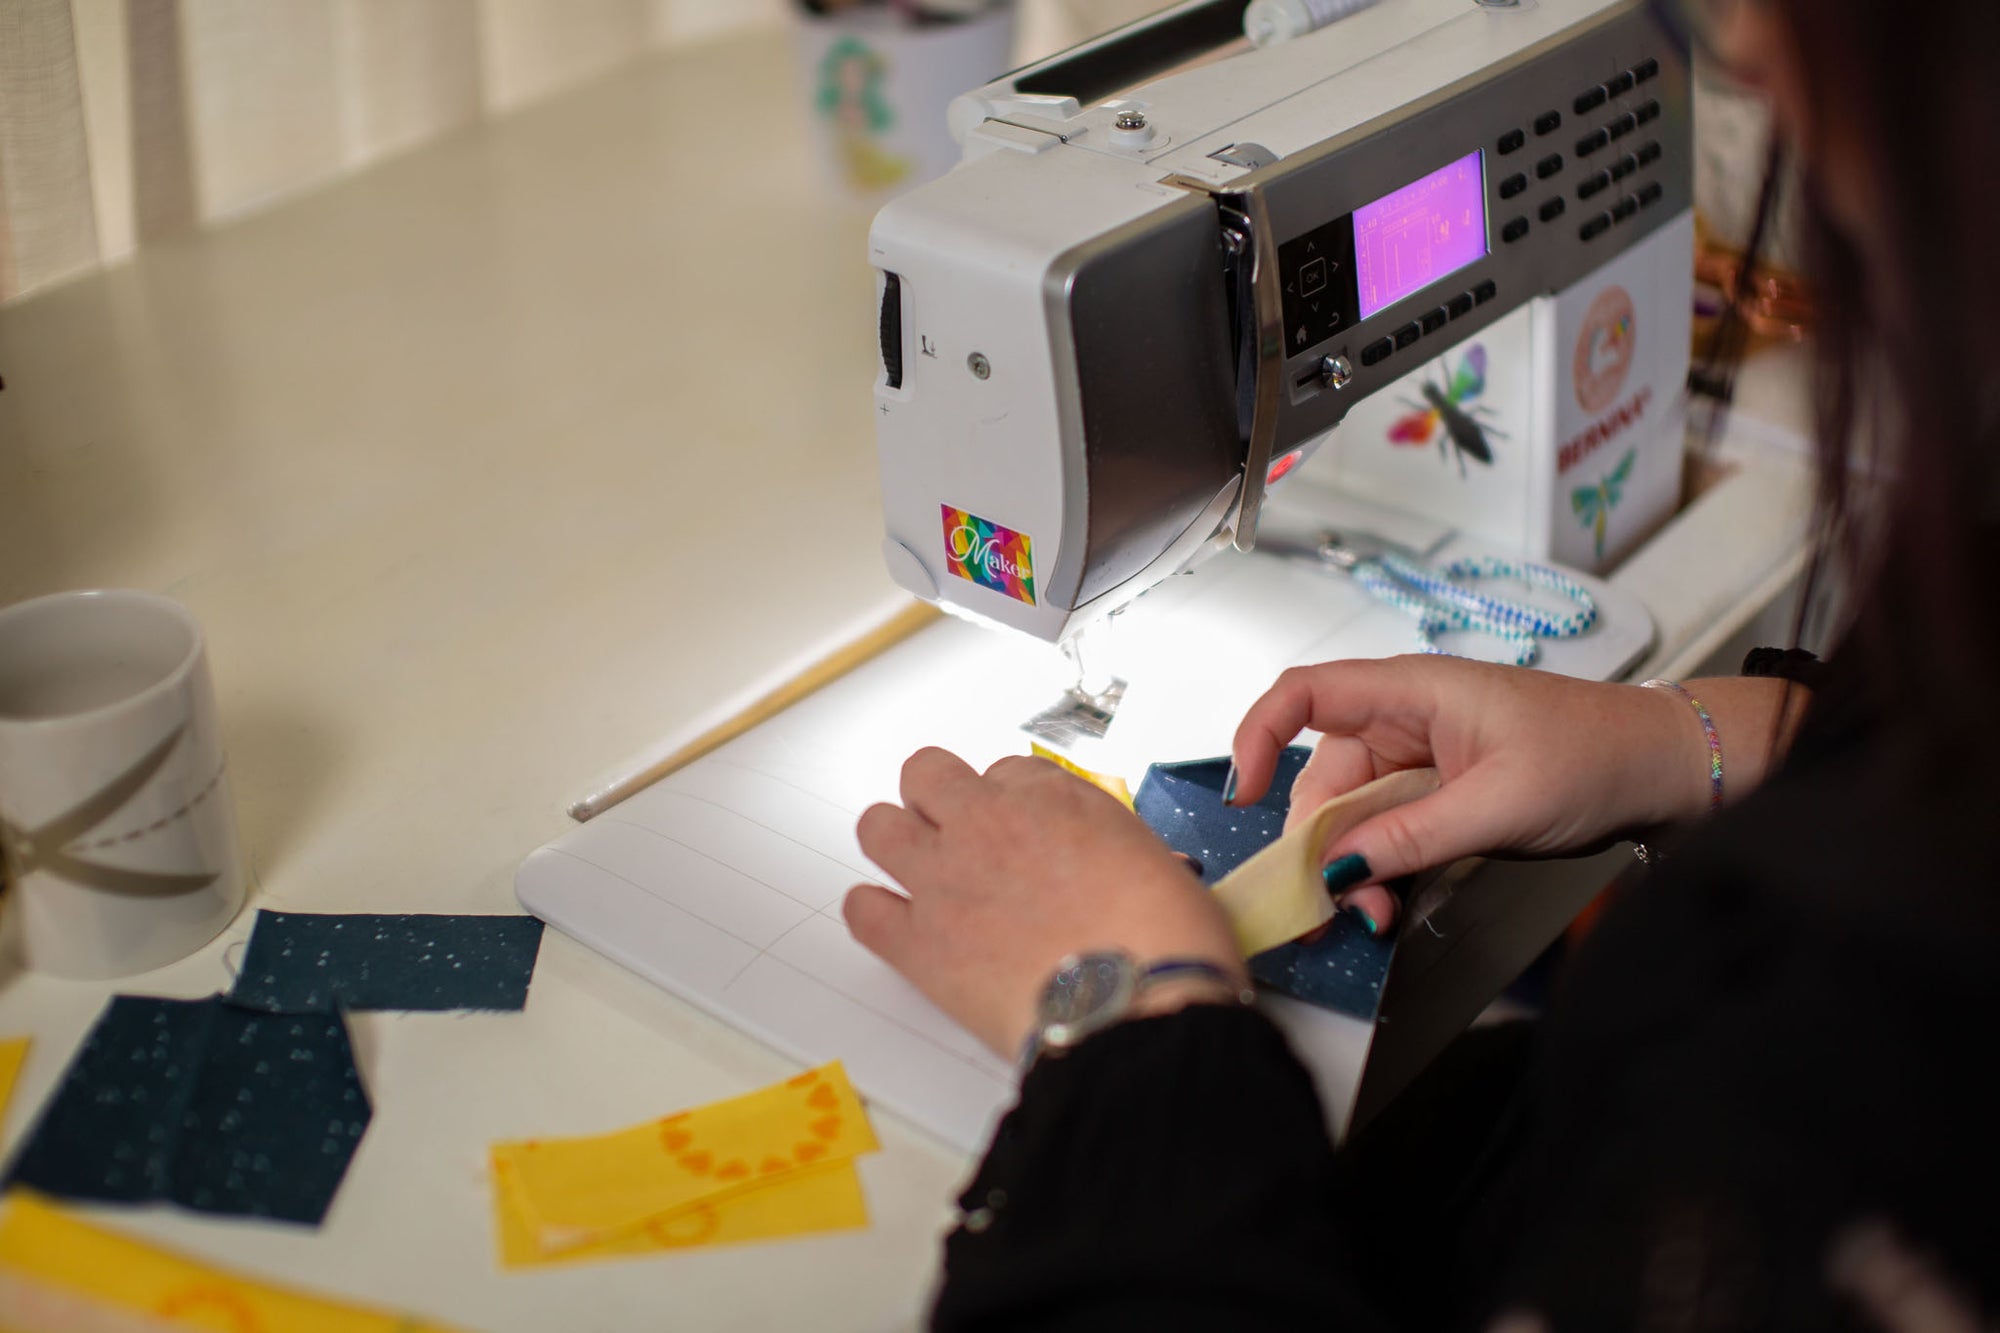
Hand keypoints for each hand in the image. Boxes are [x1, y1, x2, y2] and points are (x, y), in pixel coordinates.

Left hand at [844, 749, 1243, 1058]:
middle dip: (938, 798)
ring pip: (878, 827)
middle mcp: (987, 823)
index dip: (1012, 801)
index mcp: (1052, 797)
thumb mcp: (1154, 862)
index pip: (1009, 771)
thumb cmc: (1161, 940)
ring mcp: (944, 879)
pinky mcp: (919, 943)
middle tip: (958, 831)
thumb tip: (1099, 863)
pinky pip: (863, 910)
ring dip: (894, 842)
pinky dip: (872, 914)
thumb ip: (1107, 848)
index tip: (1022, 827)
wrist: (1134, 1003)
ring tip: (915, 868)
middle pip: (927, 774)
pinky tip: (893, 923)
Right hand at [1229, 656, 1720, 931]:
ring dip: (1351, 866)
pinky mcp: (1438, 792)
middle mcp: (1404, 718)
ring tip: (1374, 916)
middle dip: (1318, 842)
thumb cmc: (1596, 755)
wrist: (1664, 767)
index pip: (1304, 693)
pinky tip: (1389, 902)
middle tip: (1333, 906)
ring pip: (1352, 812)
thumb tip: (1336, 868)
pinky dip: (1380, 866)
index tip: (1246, 796)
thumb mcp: (1498, 805)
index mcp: (1413, 690)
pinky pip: (1386, 829)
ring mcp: (1420, 758)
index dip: (1258, 735)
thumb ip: (1411, 837)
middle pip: (1322, 775)